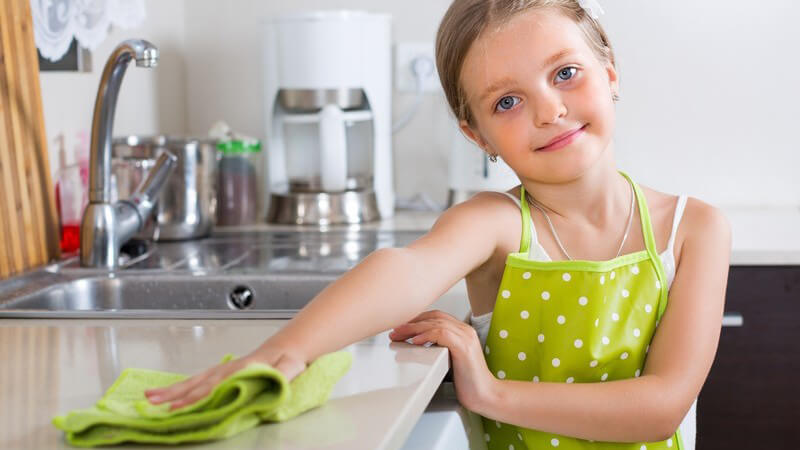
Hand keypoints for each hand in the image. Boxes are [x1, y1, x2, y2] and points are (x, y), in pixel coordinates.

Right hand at [144, 346, 306, 410]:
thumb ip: (282, 375)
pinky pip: (198, 379)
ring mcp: (223, 369)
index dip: (196, 398)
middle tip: (154, 403)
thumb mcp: (291, 366)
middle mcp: (228, 368)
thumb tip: (271, 383)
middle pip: (197, 382)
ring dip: (171, 389)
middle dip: (174, 394)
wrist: (288, 346)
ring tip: (149, 398)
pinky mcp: (222, 372)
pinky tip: (168, 392)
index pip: (214, 386)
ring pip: (193, 380)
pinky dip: (181, 385)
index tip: (178, 407)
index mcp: (242, 368)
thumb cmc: (289, 359)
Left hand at [389, 310, 496, 411]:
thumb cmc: (468, 382)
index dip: (417, 319)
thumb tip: (415, 345)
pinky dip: (426, 335)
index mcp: (463, 331)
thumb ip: (438, 349)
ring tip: (399, 335)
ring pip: (435, 323)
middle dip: (411, 322)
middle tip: (394, 331)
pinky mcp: (464, 347)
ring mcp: (466, 337)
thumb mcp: (450, 360)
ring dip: (413, 328)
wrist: (486, 395)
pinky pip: (442, 334)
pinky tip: (414, 341)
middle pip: (434, 317)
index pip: (437, 316)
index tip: (401, 327)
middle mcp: (465, 330)